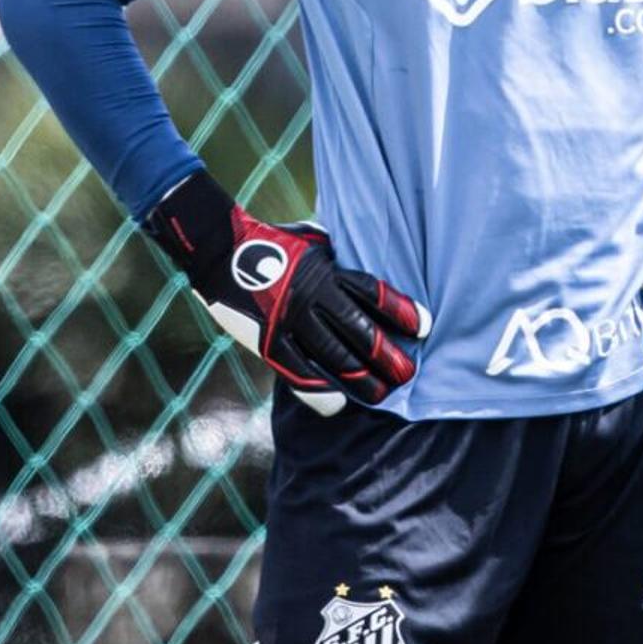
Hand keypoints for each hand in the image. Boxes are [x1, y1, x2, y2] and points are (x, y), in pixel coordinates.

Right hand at [143, 173, 425, 412]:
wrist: (218, 249)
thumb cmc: (272, 240)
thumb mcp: (313, 240)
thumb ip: (339, 257)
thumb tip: (369, 258)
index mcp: (328, 270)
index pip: (373, 293)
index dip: (401, 311)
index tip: (424, 327)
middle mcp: (313, 297)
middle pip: (360, 331)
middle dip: (388, 355)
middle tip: (409, 373)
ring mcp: (290, 321)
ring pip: (334, 356)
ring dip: (362, 378)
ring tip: (382, 394)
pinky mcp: (268, 342)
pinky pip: (298, 373)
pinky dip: (320, 391)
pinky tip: (339, 404)